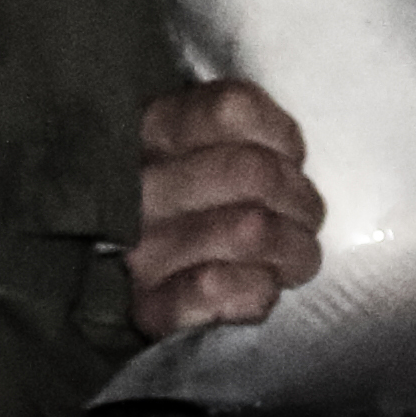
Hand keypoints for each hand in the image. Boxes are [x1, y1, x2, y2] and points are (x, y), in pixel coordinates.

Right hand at [128, 79, 324, 339]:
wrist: (109, 284)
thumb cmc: (179, 206)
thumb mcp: (188, 147)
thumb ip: (232, 135)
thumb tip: (290, 152)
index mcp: (151, 129)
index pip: (234, 108)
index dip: (283, 136)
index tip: (291, 159)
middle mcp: (139, 186)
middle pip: (256, 173)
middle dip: (302, 201)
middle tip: (306, 219)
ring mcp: (139, 248)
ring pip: (251, 231)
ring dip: (295, 249)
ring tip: (297, 258)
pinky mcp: (148, 307)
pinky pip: (219, 289)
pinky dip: (257, 289)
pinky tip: (262, 287)